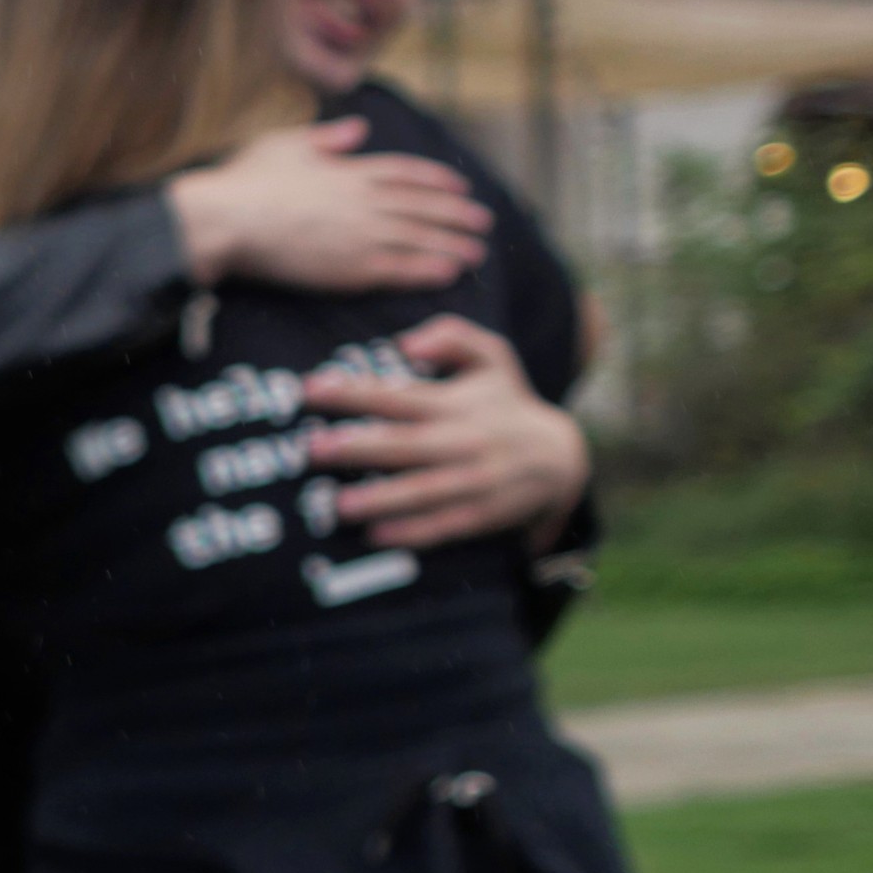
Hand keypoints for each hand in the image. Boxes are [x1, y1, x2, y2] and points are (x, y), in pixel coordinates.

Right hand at [167, 120, 489, 295]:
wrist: (225, 220)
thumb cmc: (243, 183)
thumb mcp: (284, 144)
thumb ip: (325, 138)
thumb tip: (356, 128)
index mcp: (350, 170)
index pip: (406, 173)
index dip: (436, 180)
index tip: (459, 186)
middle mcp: (365, 200)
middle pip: (423, 207)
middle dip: (457, 214)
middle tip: (483, 222)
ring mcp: (362, 234)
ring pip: (420, 238)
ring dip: (453, 245)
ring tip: (476, 253)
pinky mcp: (351, 268)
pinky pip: (401, 269)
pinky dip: (429, 269)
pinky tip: (449, 273)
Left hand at [304, 316, 588, 550]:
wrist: (561, 458)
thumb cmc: (506, 402)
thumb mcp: (493, 357)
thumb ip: (453, 336)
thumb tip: (407, 342)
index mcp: (455, 404)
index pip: (398, 396)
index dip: (355, 393)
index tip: (311, 390)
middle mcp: (463, 441)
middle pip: (406, 444)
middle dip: (359, 447)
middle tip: (313, 449)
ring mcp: (473, 480)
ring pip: (423, 490)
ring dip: (380, 498)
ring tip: (338, 504)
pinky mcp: (480, 514)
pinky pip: (444, 525)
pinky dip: (413, 532)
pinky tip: (377, 536)